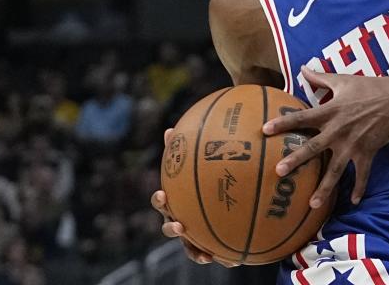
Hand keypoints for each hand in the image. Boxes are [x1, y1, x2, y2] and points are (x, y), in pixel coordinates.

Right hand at [153, 129, 239, 267]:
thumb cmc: (205, 179)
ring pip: (187, 245)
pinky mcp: (202, 245)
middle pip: (168, 225)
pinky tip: (229, 260)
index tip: (164, 194)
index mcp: (174, 200)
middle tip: (179, 223)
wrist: (215, 206)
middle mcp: (177, 218)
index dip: (160, 199)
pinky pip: (207, 253)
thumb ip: (192, 148)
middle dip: (171, 226)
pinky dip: (215, 256)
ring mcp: (188, 234)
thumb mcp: (202, 163)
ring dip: (193, 250)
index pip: (161, 199)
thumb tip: (173, 128)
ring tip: (203, 254)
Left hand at [262, 67, 388, 208]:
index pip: (302, 117)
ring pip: (335, 169)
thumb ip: (320, 77)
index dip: (283, 123)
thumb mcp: (342, 80)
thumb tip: (303, 67)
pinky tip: (353, 202)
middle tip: (279, 171)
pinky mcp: (368, 152)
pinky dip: (359, 189)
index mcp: (330, 111)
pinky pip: (362, 174)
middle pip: (313, 147)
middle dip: (296, 160)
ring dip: (324, 188)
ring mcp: (353, 144)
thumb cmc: (369, 87)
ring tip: (311, 204)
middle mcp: (338, 130)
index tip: (265, 130)